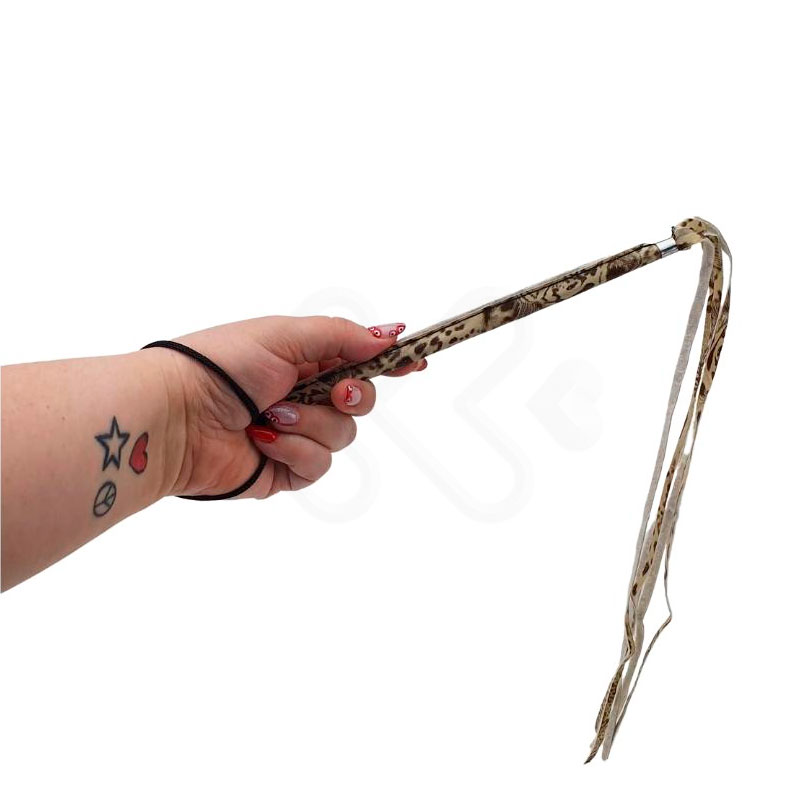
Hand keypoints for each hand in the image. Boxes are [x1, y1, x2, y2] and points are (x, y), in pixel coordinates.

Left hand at [157, 316, 424, 497]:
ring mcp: (296, 435)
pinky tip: (262, 440)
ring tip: (270, 415)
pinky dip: (294, 451)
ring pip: (343, 436)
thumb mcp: (284, 335)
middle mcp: (303, 396)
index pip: (358, 359)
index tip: (417, 362)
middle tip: (336, 391)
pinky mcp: (285, 470)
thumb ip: (341, 335)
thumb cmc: (220, 366)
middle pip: (361, 400)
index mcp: (302, 359)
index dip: (389, 362)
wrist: (176, 417)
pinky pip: (319, 465)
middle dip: (355, 396)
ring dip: (311, 423)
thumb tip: (389, 334)